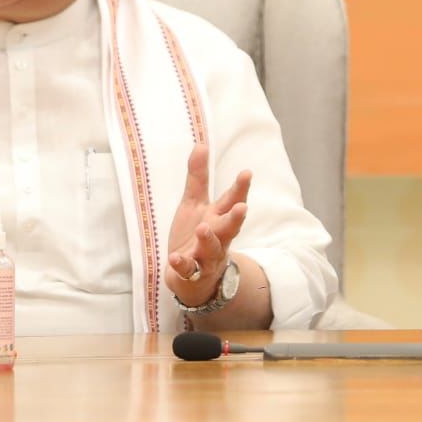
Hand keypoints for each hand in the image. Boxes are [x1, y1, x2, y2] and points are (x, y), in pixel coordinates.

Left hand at [164, 143, 250, 307]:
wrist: (191, 277)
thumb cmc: (195, 235)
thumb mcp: (194, 204)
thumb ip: (198, 177)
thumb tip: (201, 144)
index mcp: (219, 217)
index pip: (232, 201)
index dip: (240, 188)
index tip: (246, 173)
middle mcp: (218, 237)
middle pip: (230, 227)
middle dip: (236, 217)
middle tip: (242, 206)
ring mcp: (206, 256)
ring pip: (212, 249)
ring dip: (209, 240)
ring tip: (204, 228)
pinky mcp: (191, 273)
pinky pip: (188, 269)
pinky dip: (182, 264)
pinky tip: (175, 257)